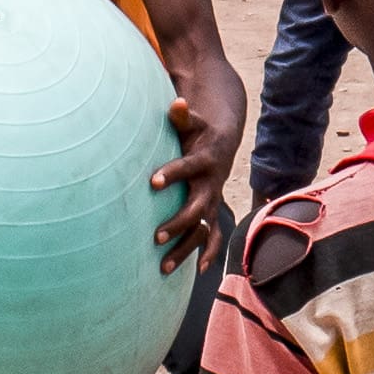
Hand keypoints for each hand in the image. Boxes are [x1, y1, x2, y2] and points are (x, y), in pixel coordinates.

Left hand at [151, 96, 230, 269]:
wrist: (221, 143)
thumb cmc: (197, 131)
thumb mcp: (191, 121)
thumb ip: (181, 115)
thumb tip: (177, 102)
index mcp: (205, 160)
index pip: (188, 167)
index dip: (172, 173)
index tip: (151, 181)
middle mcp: (212, 184)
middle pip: (198, 207)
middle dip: (178, 222)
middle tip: (155, 235)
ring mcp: (213, 201)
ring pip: (203, 230)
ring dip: (186, 248)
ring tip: (164, 265)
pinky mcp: (211, 213)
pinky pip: (212, 238)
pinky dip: (207, 255)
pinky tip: (198, 272)